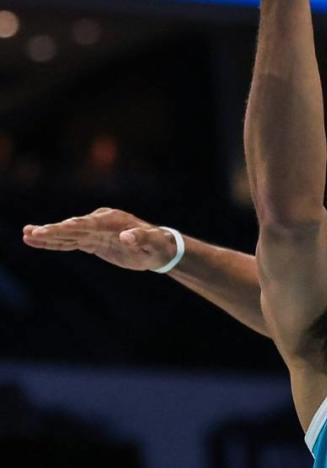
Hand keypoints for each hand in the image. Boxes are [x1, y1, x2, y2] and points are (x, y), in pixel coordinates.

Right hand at [22, 208, 179, 271]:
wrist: (160, 247)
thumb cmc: (158, 244)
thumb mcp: (153, 243)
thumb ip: (140, 238)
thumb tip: (126, 237)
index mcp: (111, 220)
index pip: (85, 224)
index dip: (66, 228)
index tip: (49, 231)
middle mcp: (100, 222)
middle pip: (72, 227)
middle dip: (51, 231)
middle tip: (29, 233)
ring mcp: (95, 231)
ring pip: (68, 234)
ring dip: (48, 236)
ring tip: (26, 235)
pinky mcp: (93, 241)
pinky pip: (71, 242)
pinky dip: (55, 243)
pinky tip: (38, 242)